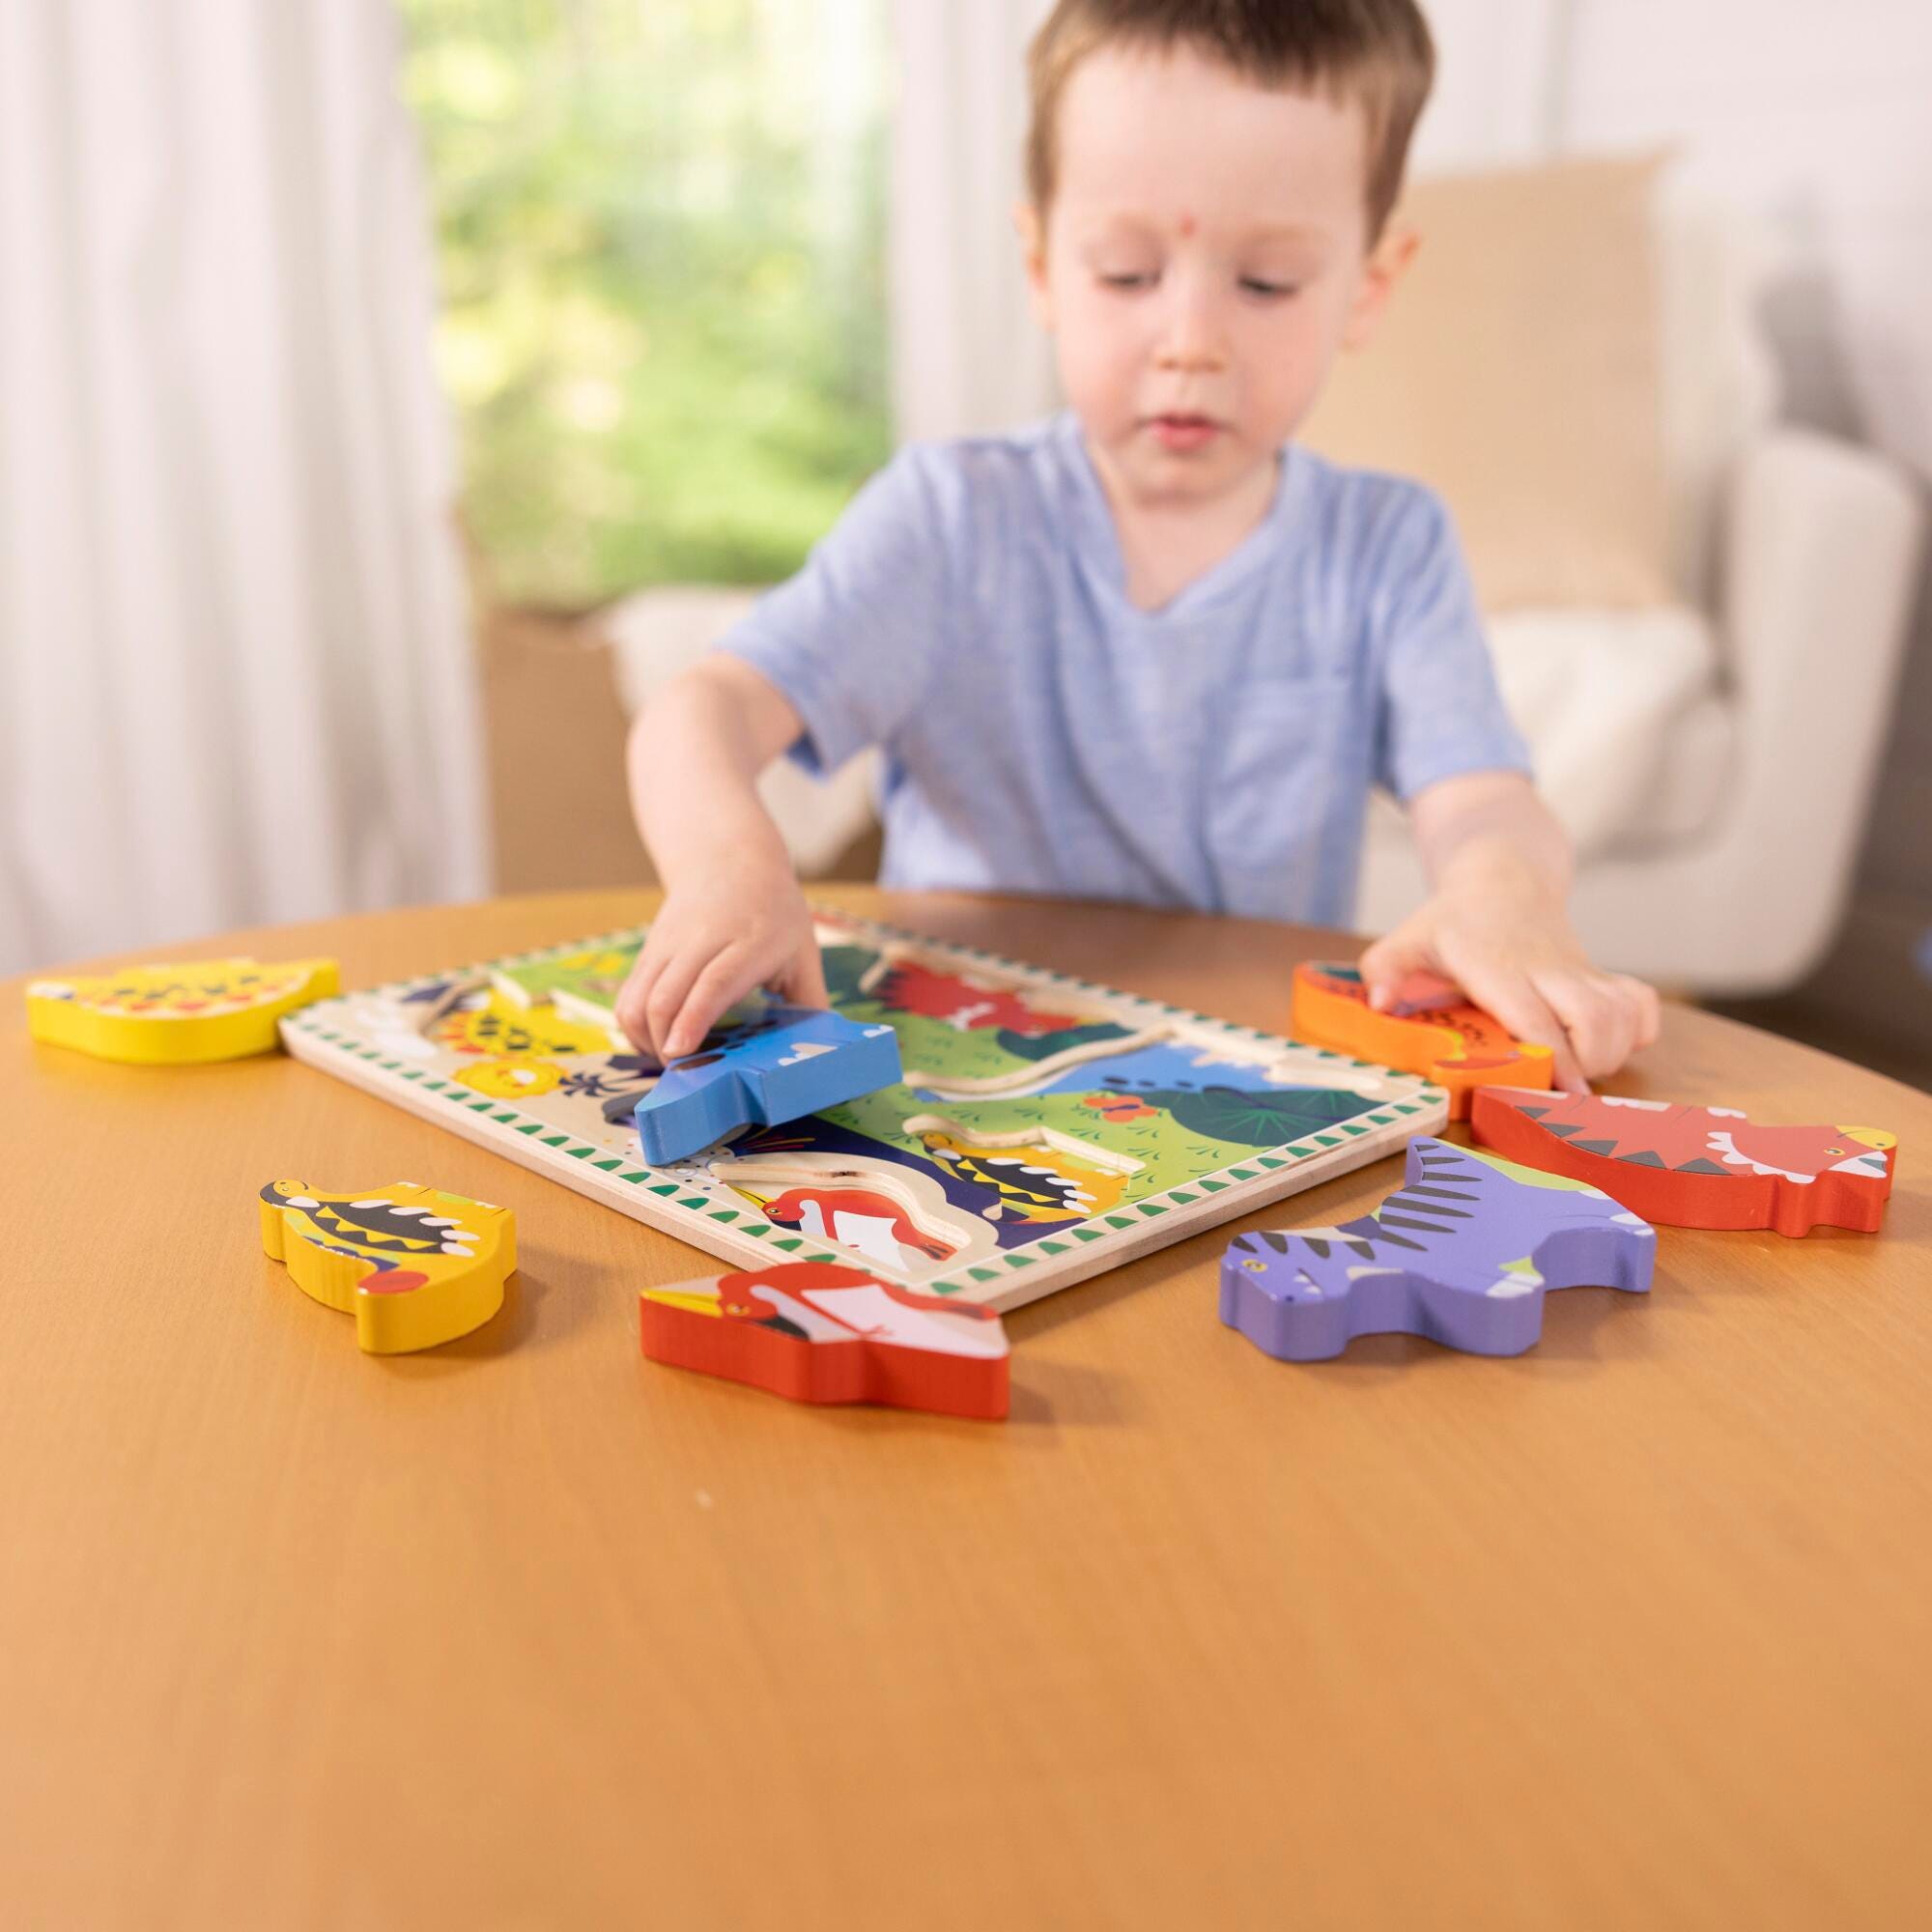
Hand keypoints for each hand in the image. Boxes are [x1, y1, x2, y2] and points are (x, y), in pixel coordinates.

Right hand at [615, 845, 826, 1060]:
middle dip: (665, 1044)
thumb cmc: (774, 912)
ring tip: (671, 1061)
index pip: (713, 982)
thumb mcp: (803, 950)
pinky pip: (628, 995)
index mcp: (750, 942)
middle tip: (684, 1076)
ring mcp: (668, 944)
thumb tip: (819, 1056)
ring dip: (645, 1039)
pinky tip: (656, 1041)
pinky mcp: (649, 951)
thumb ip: (810, 1001)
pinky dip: (634, 1026)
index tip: (681, 1052)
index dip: (694, 1019)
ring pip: (637, 998)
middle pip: (666, 995)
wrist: (730, 859)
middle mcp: (701, 940)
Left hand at [1358, 872, 1660, 1093]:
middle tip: (1565, 1093)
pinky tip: (1614, 1045)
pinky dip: (1639, 1029)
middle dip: (1588, 1065)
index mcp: (1495, 965)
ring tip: (1583, 1073)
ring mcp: (1577, 970)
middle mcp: (1544, 968)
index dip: (1552, 1058)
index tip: (1560, 1094)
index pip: (1533, 1016)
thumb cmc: (1451, 922)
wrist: (1503, 878)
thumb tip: (1377, 1002)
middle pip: (1591, 1018)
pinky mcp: (1600, 973)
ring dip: (1613, 1054)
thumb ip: (1385, 968)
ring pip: (1620, 1013)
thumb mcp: (1407, 940)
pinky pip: (1640, 1001)